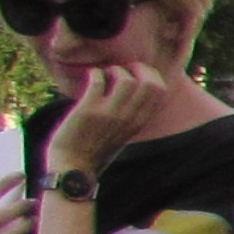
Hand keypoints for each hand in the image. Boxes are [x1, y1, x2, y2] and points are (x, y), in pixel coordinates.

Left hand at [48, 61, 168, 175]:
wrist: (73, 165)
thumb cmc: (96, 146)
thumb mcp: (124, 132)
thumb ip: (133, 113)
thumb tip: (135, 87)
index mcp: (140, 122)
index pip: (161, 90)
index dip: (151, 74)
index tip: (137, 74)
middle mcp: (129, 118)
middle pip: (149, 83)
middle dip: (137, 68)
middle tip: (122, 70)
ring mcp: (109, 114)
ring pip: (126, 80)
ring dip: (115, 70)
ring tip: (105, 74)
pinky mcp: (88, 111)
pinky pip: (98, 81)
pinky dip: (95, 73)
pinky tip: (90, 77)